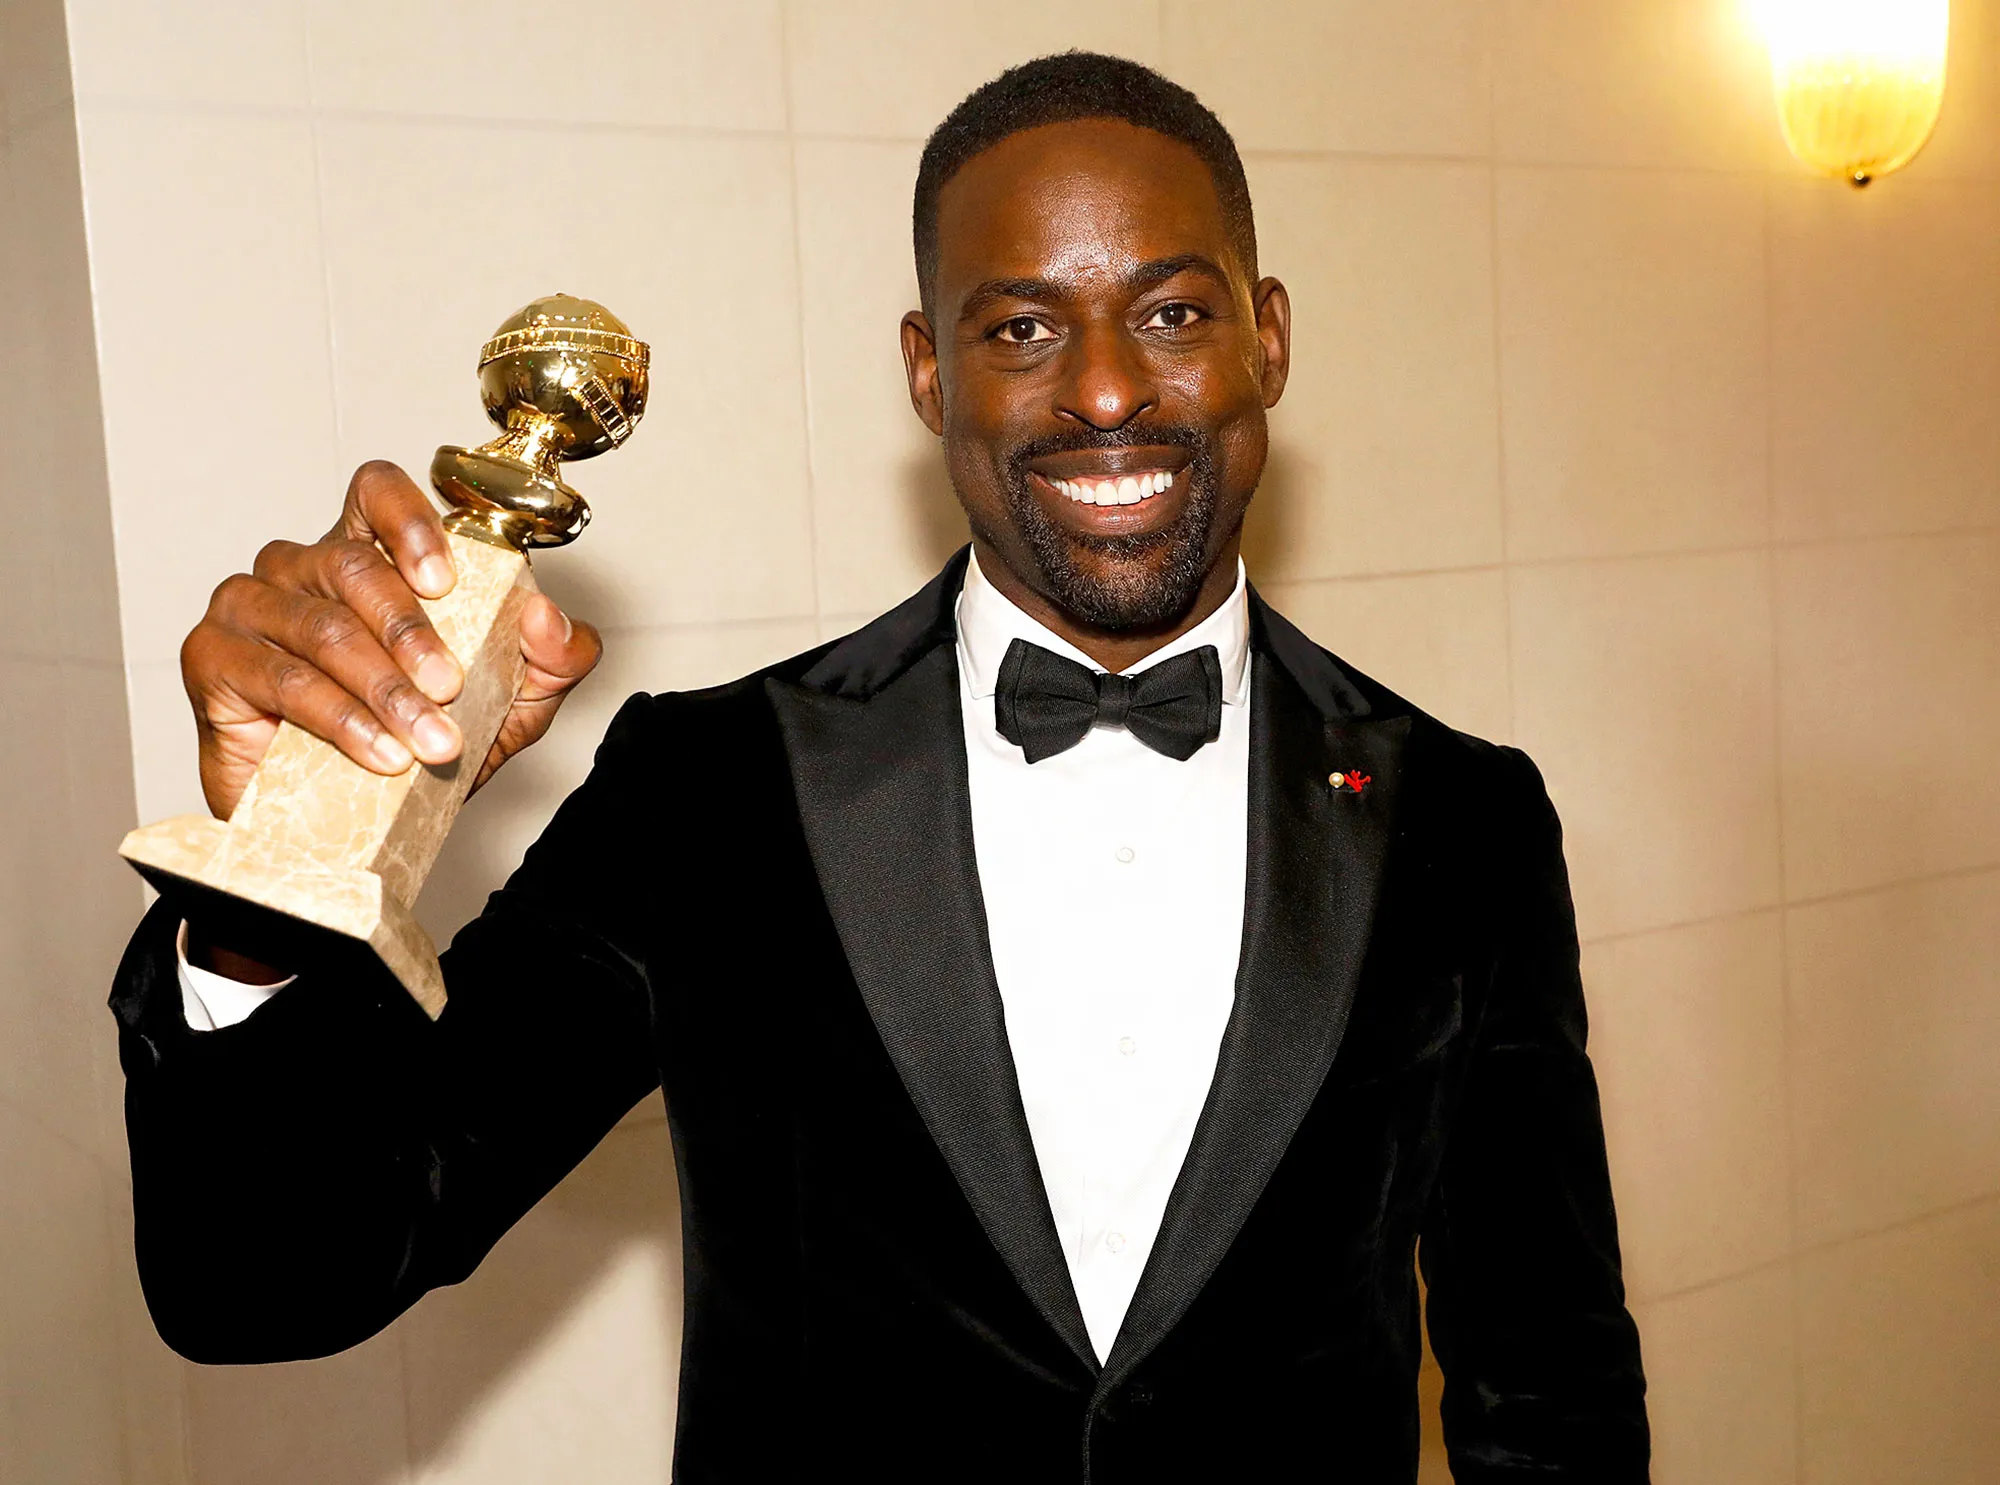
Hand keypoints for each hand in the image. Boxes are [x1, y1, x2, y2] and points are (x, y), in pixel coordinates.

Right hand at [182, 460, 602, 819]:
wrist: (348, 821)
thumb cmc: (418, 738)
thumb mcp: (511, 702)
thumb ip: (550, 658)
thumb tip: (547, 618)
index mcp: (366, 556)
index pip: (375, 492)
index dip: (408, 520)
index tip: (446, 581)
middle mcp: (299, 567)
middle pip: (351, 566)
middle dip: (411, 633)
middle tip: (449, 688)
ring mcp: (249, 607)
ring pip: (321, 626)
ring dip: (383, 688)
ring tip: (427, 741)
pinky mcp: (211, 658)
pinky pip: (280, 679)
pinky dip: (340, 718)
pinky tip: (379, 753)